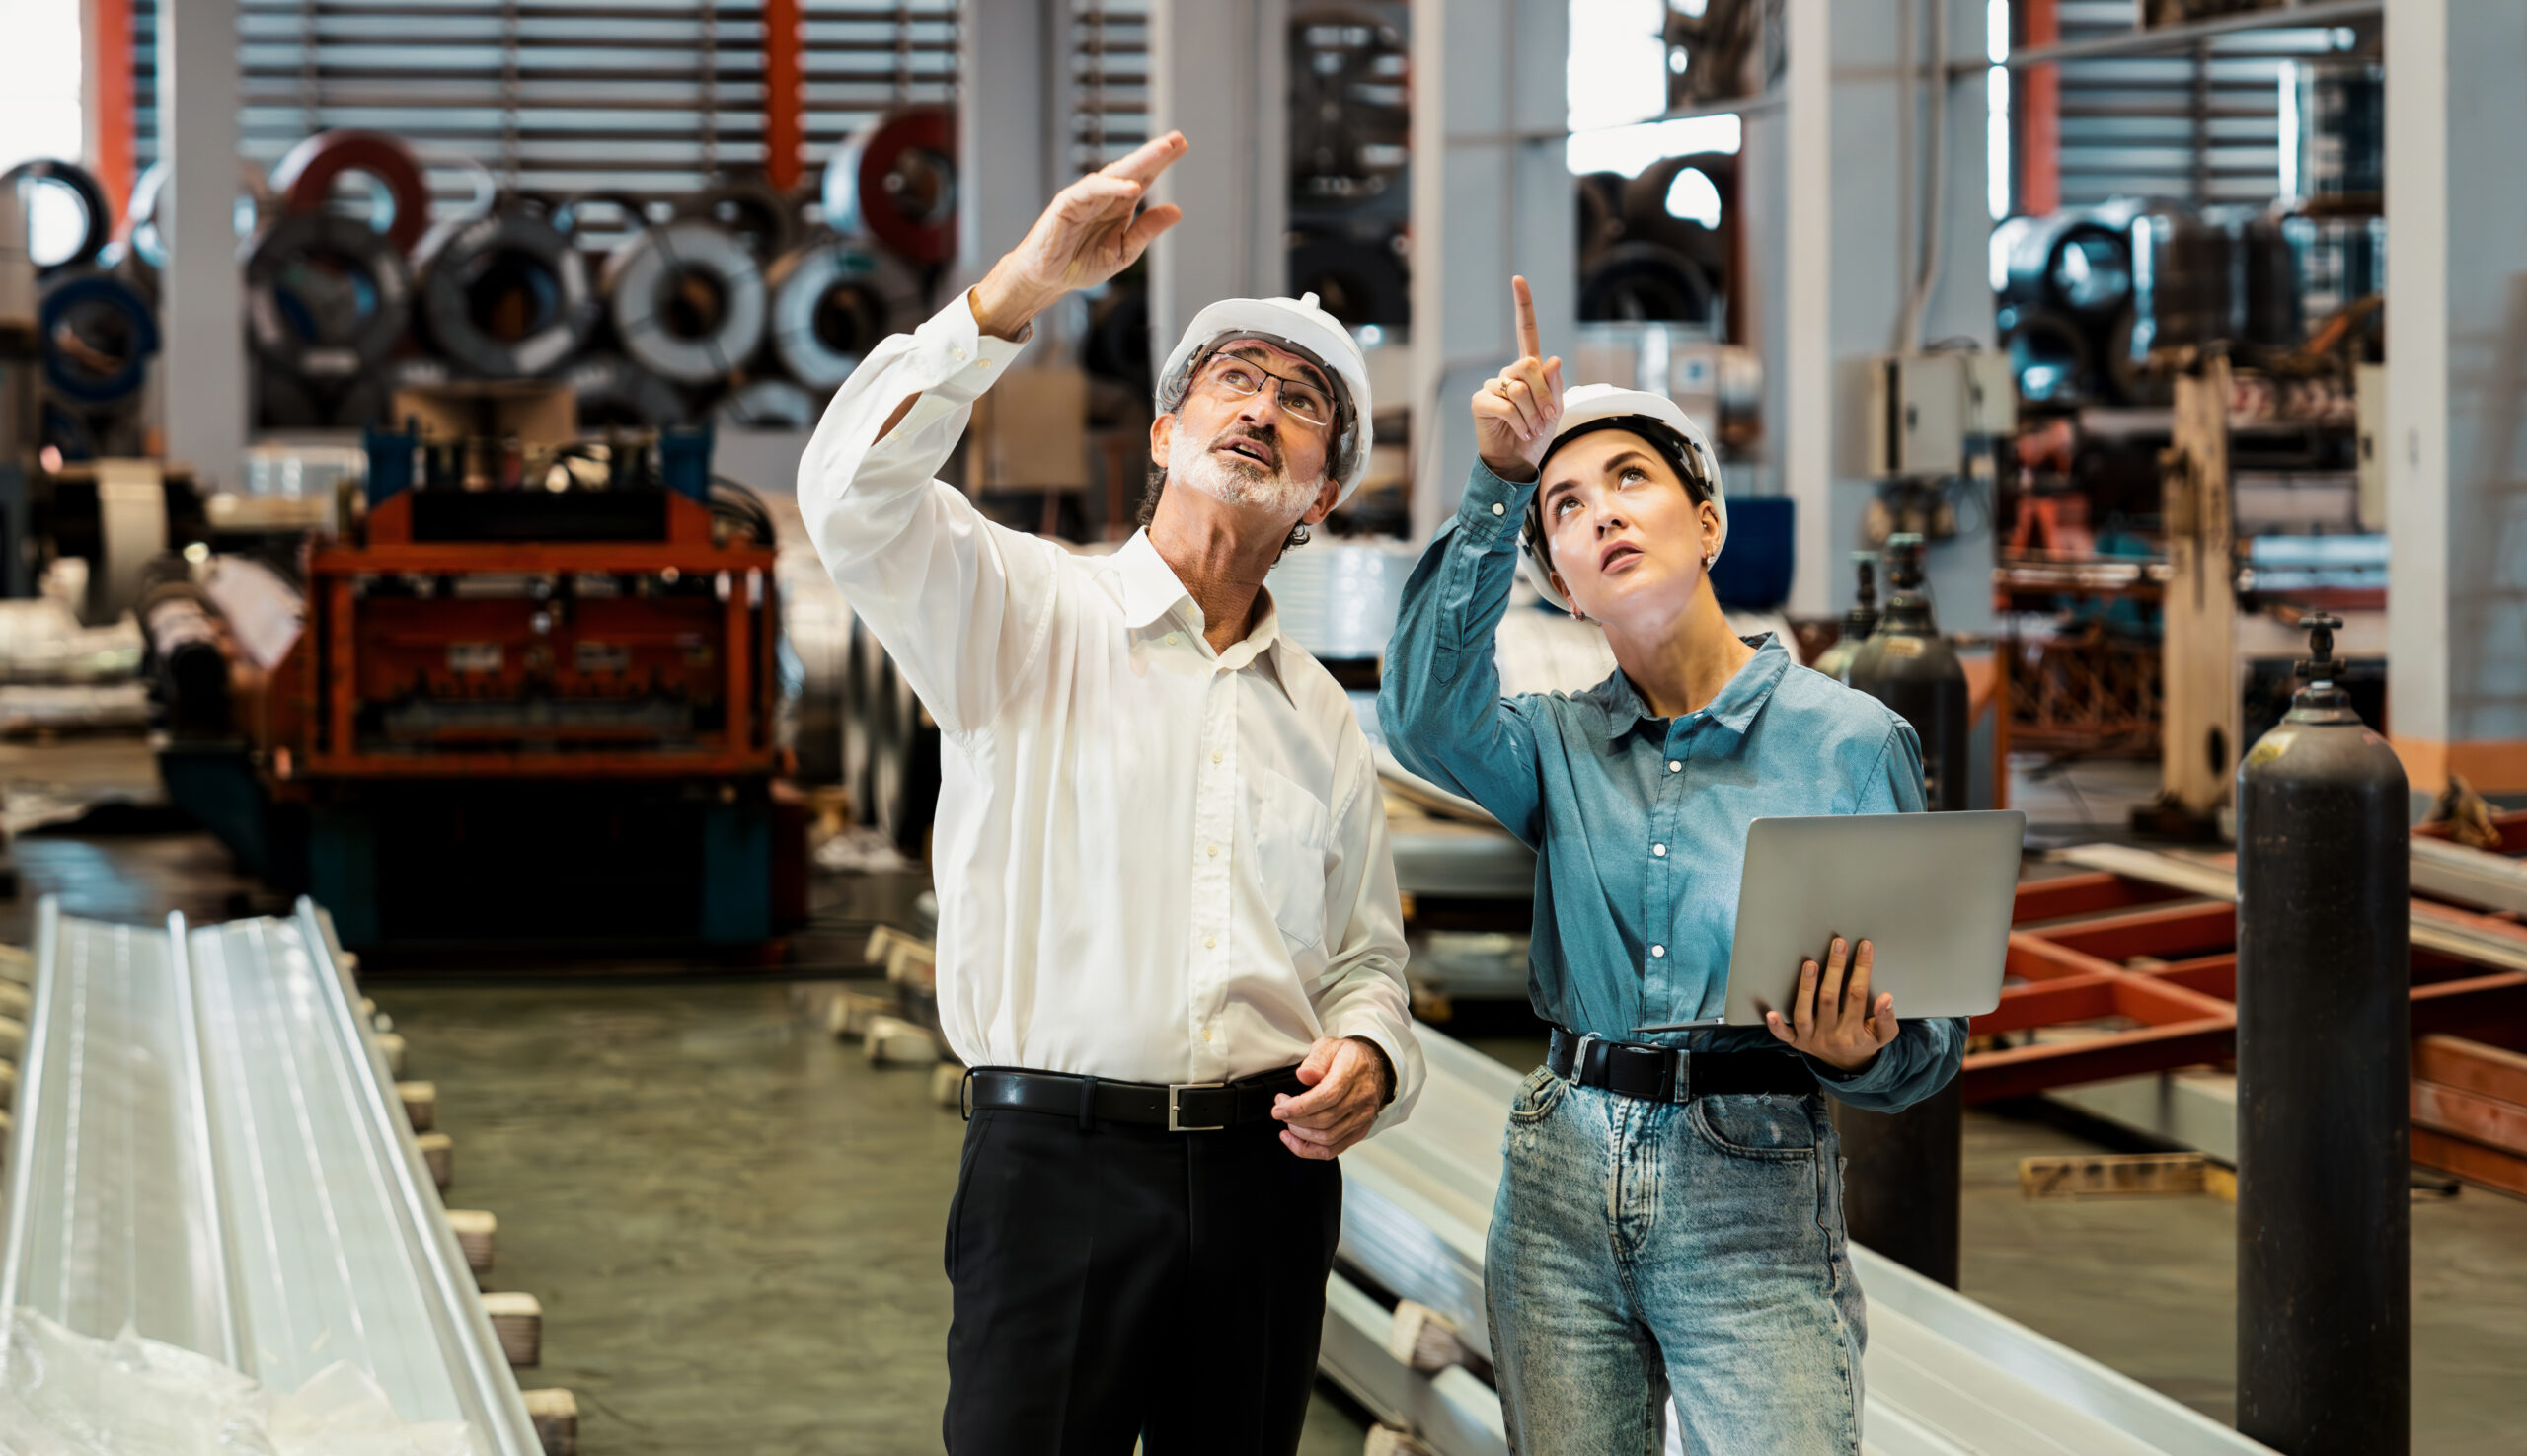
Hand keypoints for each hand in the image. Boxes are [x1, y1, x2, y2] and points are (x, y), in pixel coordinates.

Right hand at [968, 132, 1188, 339]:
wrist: (1047, 280)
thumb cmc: (1079, 263)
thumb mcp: (1123, 251)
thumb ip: (1147, 230)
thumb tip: (1176, 211)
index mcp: (1118, 205)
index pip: (1144, 177)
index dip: (1162, 161)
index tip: (1182, 145)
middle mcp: (1104, 196)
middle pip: (1133, 169)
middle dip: (1155, 153)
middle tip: (1176, 138)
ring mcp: (1085, 197)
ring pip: (1115, 173)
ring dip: (1139, 160)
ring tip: (1162, 150)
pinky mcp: (1067, 203)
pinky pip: (1091, 190)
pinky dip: (1111, 186)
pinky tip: (1132, 187)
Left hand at [1271, 1036, 1392, 1159]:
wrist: (1375, 1068)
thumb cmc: (1349, 1057)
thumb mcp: (1330, 1046)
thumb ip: (1316, 1059)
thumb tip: (1304, 1075)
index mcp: (1353, 1074)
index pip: (1327, 1096)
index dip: (1300, 1106)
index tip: (1280, 1108)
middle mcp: (1361, 1099)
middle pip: (1325, 1120)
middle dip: (1295, 1119)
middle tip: (1280, 1109)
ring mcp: (1362, 1118)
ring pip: (1328, 1138)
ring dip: (1300, 1133)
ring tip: (1288, 1121)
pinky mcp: (1359, 1132)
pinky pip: (1333, 1150)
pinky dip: (1309, 1149)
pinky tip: (1294, 1139)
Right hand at [1470, 275, 1564, 482]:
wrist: (1516, 462)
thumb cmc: (1536, 435)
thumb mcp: (1555, 410)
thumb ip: (1555, 386)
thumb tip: (1553, 360)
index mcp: (1527, 371)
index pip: (1525, 331)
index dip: (1523, 306)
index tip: (1518, 280)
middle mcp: (1508, 373)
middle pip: (1529, 365)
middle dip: (1544, 394)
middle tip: (1546, 419)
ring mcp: (1492, 386)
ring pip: (1520, 387)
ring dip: (1533, 413)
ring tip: (1531, 429)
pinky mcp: (1481, 401)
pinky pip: (1506, 403)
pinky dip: (1519, 421)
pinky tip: (1519, 431)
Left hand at [1762, 937, 1898, 1072]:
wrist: (1848, 1066)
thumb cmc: (1865, 1042)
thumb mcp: (1884, 1035)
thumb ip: (1887, 1017)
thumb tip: (1886, 998)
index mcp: (1853, 1034)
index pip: (1857, 995)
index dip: (1861, 969)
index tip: (1864, 947)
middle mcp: (1830, 1036)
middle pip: (1829, 999)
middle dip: (1835, 969)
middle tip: (1838, 944)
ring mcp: (1811, 1039)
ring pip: (1804, 1013)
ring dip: (1806, 988)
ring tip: (1810, 964)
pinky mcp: (1796, 1042)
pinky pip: (1784, 1035)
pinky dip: (1776, 1026)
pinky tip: (1771, 1012)